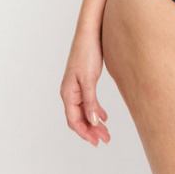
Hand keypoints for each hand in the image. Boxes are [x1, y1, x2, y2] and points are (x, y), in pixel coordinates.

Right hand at [60, 30, 110, 147]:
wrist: (90, 32)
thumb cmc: (87, 52)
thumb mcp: (89, 78)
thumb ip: (91, 101)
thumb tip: (92, 122)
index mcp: (68, 93)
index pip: (74, 120)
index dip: (84, 133)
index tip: (96, 142)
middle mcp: (70, 92)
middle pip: (79, 118)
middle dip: (91, 130)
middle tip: (105, 140)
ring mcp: (76, 86)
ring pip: (84, 110)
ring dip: (94, 122)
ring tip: (106, 132)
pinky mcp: (84, 80)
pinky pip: (87, 101)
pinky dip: (95, 110)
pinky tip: (103, 116)